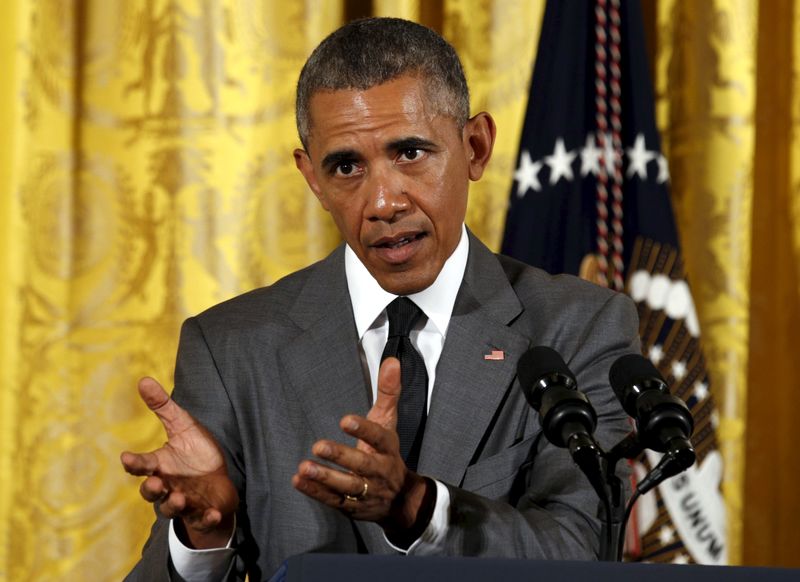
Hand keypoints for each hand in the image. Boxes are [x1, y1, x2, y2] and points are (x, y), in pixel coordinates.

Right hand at [120, 377, 238, 548]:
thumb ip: (163, 407)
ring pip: (172, 509)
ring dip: (174, 504)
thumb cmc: (197, 453)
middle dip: (151, 489)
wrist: (219, 482)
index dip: (134, 462)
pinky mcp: (203, 513)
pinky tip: (213, 514)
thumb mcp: (183, 426)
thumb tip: (143, 379)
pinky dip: (206, 518)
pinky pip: (202, 519)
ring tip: (179, 497)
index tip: (126, 457)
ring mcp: (185, 502)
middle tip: (155, 482)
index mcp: (160, 466)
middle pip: (152, 492)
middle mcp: (168, 486)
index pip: (142, 465)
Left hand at [292, 358, 432, 537]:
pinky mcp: (351, 506)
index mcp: (388, 448)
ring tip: (304, 467)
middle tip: (318, 446)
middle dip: (341, 457)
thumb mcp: (389, 422)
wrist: (401, 500)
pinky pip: (333, 500)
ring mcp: (366, 491)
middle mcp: (379, 471)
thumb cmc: (388, 453)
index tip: (345, 420)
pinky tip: (298, 480)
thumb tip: (391, 360)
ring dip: (325, 478)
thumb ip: (388, 392)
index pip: (378, 438)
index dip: (363, 429)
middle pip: (361, 465)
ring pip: (347, 486)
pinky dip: (315, 492)